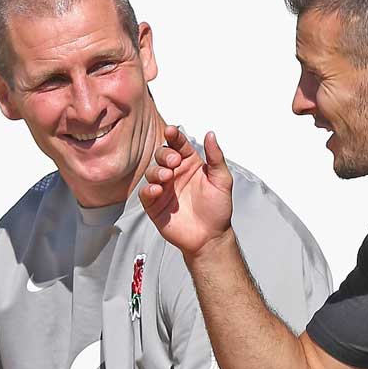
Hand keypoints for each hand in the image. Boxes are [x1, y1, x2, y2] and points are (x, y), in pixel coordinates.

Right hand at [140, 126, 233, 257]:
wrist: (210, 237)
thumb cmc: (217, 210)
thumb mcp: (222, 180)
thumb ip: (216, 157)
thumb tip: (211, 135)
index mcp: (190, 165)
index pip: (178, 145)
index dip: (174, 136)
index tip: (171, 131)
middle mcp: (175, 174)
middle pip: (162, 155)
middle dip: (165, 155)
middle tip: (174, 162)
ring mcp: (164, 189)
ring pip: (152, 172)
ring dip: (157, 171)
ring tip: (167, 177)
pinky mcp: (155, 205)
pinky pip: (145, 193)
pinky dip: (149, 189)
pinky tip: (158, 190)